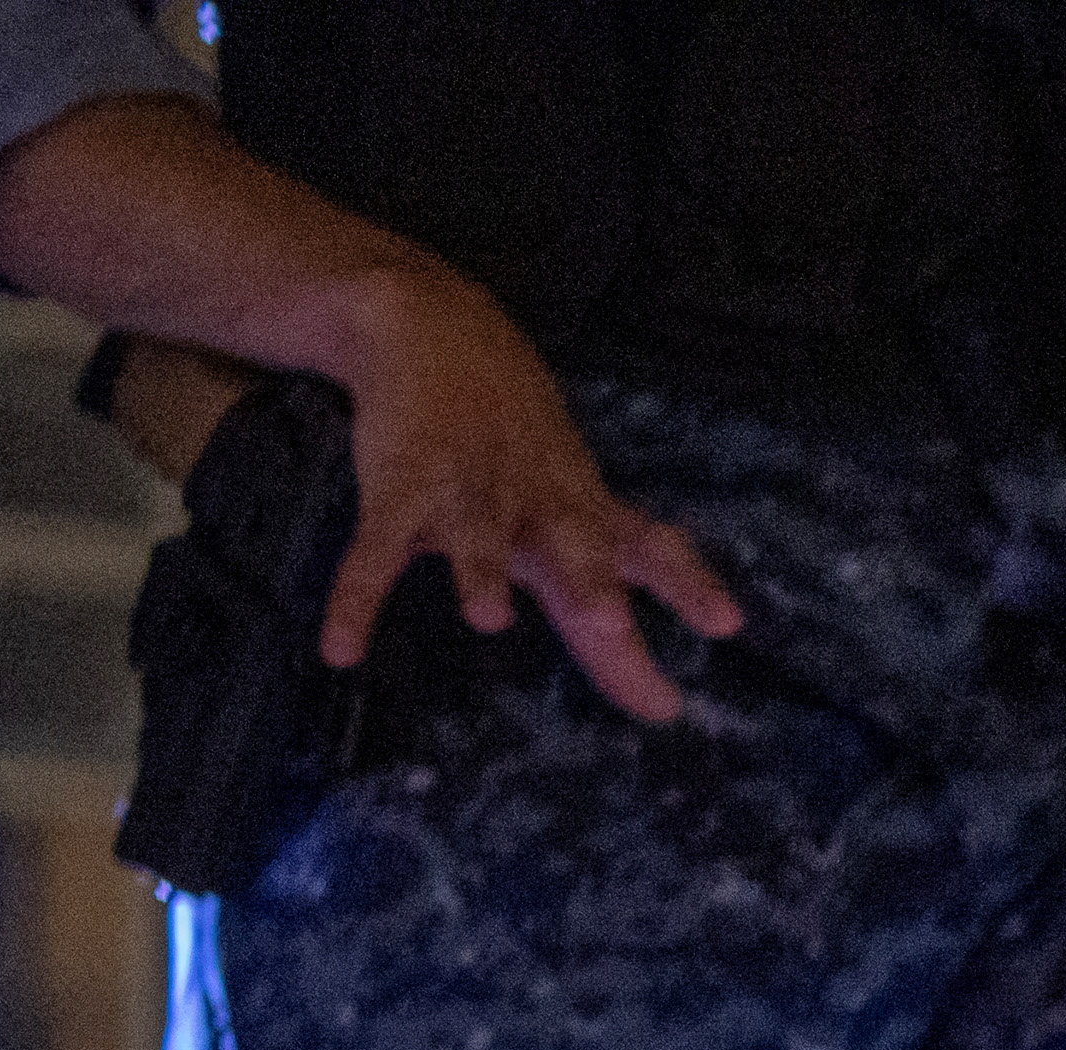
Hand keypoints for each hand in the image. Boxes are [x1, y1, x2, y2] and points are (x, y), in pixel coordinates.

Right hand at [292, 252, 742, 712]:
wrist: (431, 326)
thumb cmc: (516, 441)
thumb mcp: (574, 503)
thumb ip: (614, 596)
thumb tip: (664, 706)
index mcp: (583, 507)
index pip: (649, 548)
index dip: (688, 584)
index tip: (726, 625)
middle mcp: (535, 502)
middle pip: (571, 544)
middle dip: (589, 583)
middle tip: (609, 623)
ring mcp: (466, 492)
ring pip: (477, 535)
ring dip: (480, 571)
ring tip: (487, 618)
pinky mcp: (398, 488)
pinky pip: (374, 550)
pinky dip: (355, 599)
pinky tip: (339, 649)